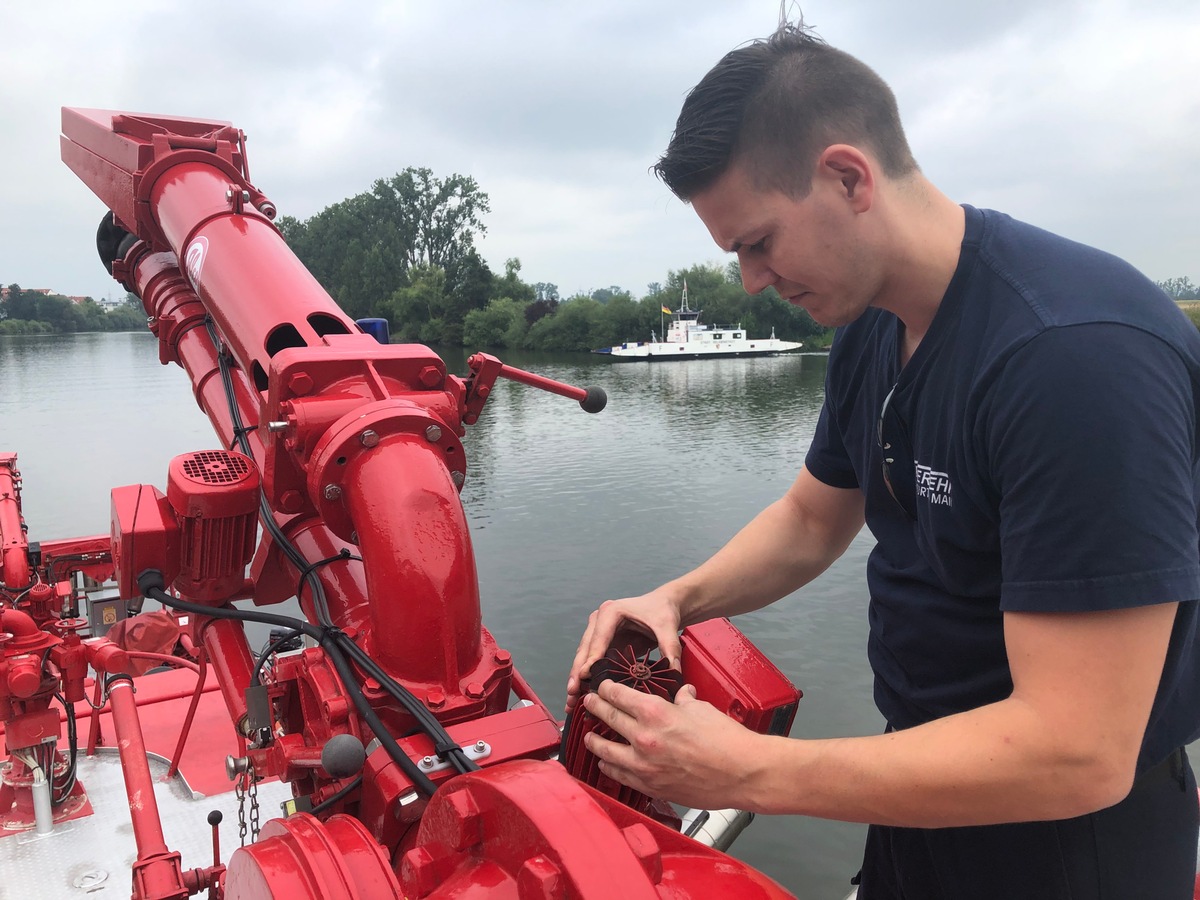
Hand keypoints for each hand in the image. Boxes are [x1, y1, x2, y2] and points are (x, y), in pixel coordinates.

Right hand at [565, 590, 683, 713]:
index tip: (585, 676)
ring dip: (577, 679)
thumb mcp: (667, 627)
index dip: (591, 658)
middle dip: (578, 672)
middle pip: (585, 649)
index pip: (599, 639)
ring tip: (572, 699)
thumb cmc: (662, 610)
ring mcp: (598, 633)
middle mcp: (599, 621)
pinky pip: (591, 663)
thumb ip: (670, 648)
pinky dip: (586, 678)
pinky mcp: (603, 644)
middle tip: (572, 693)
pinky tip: (581, 695)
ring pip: (583, 658)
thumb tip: (674, 671)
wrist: (664, 604)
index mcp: (611, 612)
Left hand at [581, 680, 762, 810]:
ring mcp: (645, 765)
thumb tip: (681, 695)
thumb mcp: (702, 709)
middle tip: (588, 703)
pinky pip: (619, 776)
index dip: (606, 688)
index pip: (618, 695)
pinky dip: (609, 768)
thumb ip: (684, 700)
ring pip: (605, 750)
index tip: (601, 686)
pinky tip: (605, 764)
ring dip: (594, 741)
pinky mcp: (651, 787)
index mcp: (656, 712)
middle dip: (595, 707)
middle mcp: (644, 737)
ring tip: (588, 736)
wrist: (742, 773)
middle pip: (607, 717)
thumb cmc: (727, 740)